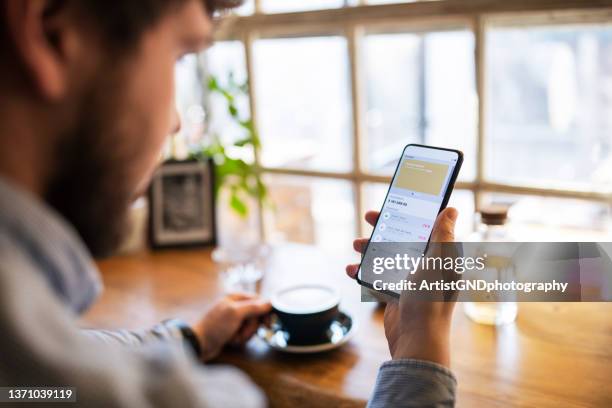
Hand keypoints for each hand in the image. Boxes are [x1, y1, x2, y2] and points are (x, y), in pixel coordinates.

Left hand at [192, 293, 270, 360]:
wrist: (199, 344)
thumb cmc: (215, 326)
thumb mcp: (235, 314)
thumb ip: (253, 307)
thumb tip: (270, 302)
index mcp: (235, 297)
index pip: (258, 300)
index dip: (264, 312)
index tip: (268, 324)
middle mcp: (235, 306)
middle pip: (255, 315)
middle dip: (251, 327)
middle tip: (243, 332)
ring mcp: (233, 319)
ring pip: (250, 326)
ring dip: (245, 334)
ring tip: (234, 338)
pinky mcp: (231, 330)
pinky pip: (244, 333)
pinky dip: (239, 339)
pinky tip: (231, 341)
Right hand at [346, 208, 457, 366]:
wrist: (416, 338)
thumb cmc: (431, 299)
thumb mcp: (438, 261)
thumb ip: (443, 235)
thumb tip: (451, 210)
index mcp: (440, 257)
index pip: (425, 227)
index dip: (410, 213)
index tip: (395, 202)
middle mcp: (426, 266)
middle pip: (402, 239)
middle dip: (385, 228)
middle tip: (369, 216)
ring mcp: (409, 280)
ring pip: (387, 256)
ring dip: (370, 248)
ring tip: (356, 244)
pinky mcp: (395, 294)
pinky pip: (377, 276)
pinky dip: (363, 271)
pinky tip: (351, 268)